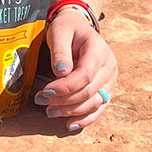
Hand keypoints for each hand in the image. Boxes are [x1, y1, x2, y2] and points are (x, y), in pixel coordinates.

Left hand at [35, 10, 116, 131]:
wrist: (78, 27)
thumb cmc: (68, 28)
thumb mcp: (60, 31)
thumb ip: (60, 51)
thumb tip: (60, 72)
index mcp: (99, 50)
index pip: (85, 75)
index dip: (65, 87)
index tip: (46, 91)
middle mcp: (109, 66)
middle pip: (89, 91)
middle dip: (64, 100)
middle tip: (41, 101)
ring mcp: (110, 79)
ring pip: (94, 103)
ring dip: (71, 112)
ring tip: (49, 112)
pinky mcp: (106, 89)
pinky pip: (98, 108)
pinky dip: (85, 119)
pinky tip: (70, 125)